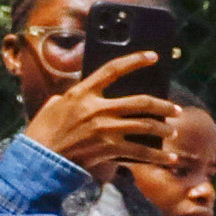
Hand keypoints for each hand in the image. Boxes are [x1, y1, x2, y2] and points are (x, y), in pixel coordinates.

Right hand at [24, 50, 171, 180]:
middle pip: (141, 102)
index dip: (135, 60)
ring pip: (146, 125)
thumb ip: (75, 97)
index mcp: (82, 93)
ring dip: (164, 129)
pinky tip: (171, 158)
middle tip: (176, 110)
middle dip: (163, 106)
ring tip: (172, 132)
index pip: (113, 69)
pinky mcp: (109, 149)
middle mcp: (97, 108)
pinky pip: (141, 152)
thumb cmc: (44, 131)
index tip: (153, 56)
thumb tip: (87, 92)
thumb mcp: (55, 106)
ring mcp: (105, 129)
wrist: (39, 159)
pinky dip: (159, 156)